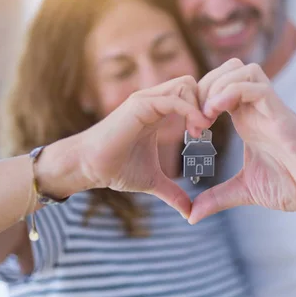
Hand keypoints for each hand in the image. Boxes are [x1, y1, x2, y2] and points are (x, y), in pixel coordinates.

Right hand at [69, 76, 208, 217]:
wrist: (89, 167)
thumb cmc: (116, 169)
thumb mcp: (153, 181)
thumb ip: (173, 193)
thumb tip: (189, 213)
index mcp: (157, 111)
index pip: (189, 95)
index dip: (203, 109)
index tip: (206, 135)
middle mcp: (153, 100)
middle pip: (191, 83)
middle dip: (206, 102)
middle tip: (206, 130)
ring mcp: (146, 99)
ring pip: (185, 85)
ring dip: (200, 106)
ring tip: (200, 132)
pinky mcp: (140, 105)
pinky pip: (173, 99)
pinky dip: (190, 112)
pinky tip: (194, 133)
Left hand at [189, 59, 295, 223]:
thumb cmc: (294, 185)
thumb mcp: (245, 191)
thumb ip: (217, 198)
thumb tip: (192, 215)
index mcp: (247, 119)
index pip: (220, 85)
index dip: (199, 98)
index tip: (191, 128)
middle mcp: (258, 109)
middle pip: (228, 68)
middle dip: (204, 85)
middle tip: (195, 118)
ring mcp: (271, 109)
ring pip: (242, 69)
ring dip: (217, 85)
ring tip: (206, 115)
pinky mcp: (283, 116)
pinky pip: (256, 87)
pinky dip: (231, 92)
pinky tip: (218, 113)